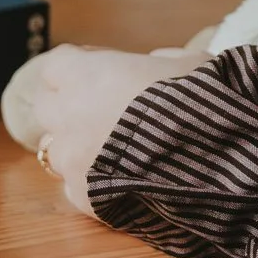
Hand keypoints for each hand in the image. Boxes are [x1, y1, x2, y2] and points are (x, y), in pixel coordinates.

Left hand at [28, 43, 203, 213]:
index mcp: (88, 75)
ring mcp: (72, 159)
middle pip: (46, 107)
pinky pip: (76, 188)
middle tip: (100, 112)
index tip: (97, 73)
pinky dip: (93, 186)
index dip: (77, 69)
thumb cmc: (200, 102)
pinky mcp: (83, 197)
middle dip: (67, 107)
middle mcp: (69, 115)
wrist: (210, 160)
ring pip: (56, 151)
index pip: (56, 65)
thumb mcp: (190, 64)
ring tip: (112, 154)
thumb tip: (157, 62)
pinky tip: (122, 184)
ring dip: (77, 149)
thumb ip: (163, 60)